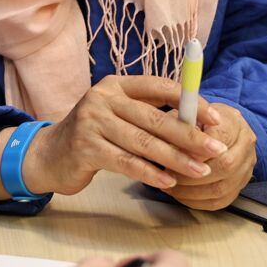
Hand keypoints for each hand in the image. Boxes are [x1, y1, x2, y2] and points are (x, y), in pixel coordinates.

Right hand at [10, 76, 226, 196]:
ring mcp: (91, 122)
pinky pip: (126, 162)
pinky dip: (150, 173)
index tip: (215, 118)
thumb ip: (149, 116)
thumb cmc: (95, 136)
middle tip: (216, 150)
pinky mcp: (85, 148)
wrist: (51, 155)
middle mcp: (102, 98)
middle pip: (154, 117)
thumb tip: (198, 127)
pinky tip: (168, 182)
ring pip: (143, 142)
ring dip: (175, 158)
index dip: (189, 101)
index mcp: (116, 85)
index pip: (159, 86)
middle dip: (189, 135)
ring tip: (199, 170)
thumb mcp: (119, 116)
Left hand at [162, 103, 256, 209]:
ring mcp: (246, 169)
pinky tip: (180, 195)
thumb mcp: (190, 112)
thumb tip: (169, 139)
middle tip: (167, 174)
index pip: (219, 139)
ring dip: (191, 192)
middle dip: (191, 174)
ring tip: (170, 186)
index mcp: (234, 123)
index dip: (196, 151)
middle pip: (225, 166)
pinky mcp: (239, 187)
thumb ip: (181, 122)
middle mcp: (246, 147)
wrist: (223, 129)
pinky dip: (197, 202)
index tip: (175, 155)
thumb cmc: (202, 120)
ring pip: (221, 188)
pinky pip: (220, 201)